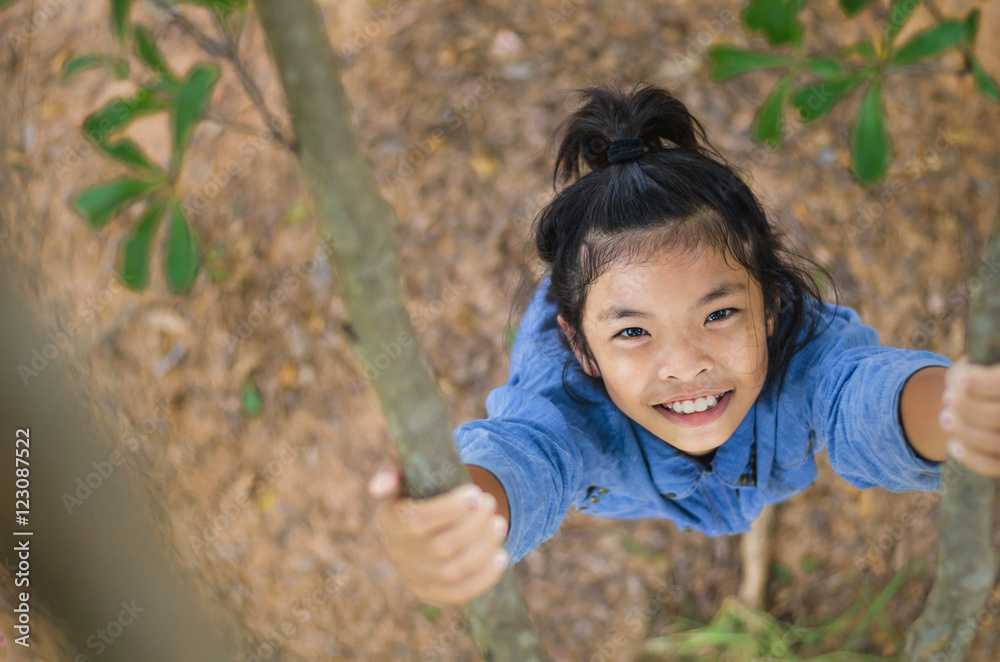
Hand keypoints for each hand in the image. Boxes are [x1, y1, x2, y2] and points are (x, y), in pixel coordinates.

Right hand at [368, 466, 509, 605]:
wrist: (439, 516)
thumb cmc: (427, 487)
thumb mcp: (412, 473)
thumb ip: (396, 473)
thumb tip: (377, 486)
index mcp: (390, 519)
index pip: (415, 520)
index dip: (448, 509)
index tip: (475, 493)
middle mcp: (396, 551)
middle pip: (440, 547)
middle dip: (473, 525)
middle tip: (490, 504)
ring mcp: (413, 576)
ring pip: (452, 570)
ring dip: (482, 548)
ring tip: (499, 524)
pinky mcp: (432, 593)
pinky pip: (459, 593)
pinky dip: (484, 577)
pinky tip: (500, 556)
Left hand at [939, 355, 999, 475]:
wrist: (984, 402)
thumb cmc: (982, 377)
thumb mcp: (983, 366)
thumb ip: (980, 372)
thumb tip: (966, 379)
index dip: (986, 384)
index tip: (960, 380)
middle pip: (998, 415)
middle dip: (971, 409)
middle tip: (947, 398)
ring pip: (996, 442)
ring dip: (966, 431)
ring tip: (945, 418)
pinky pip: (995, 466)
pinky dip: (973, 459)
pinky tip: (954, 447)